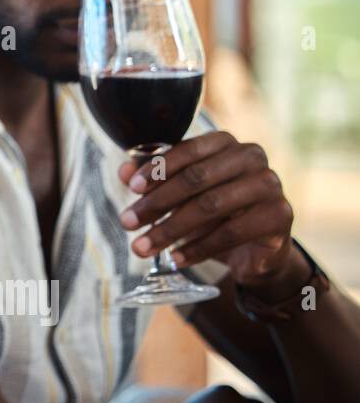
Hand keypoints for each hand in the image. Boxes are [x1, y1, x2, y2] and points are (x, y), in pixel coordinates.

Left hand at [117, 132, 296, 289]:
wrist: (256, 247)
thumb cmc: (214, 211)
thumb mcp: (180, 194)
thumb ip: (154, 179)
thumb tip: (123, 171)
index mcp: (226, 142)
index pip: (188, 150)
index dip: (157, 169)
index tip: (131, 188)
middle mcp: (251, 157)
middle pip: (196, 178)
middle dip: (157, 202)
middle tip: (127, 222)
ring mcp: (270, 185)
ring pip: (211, 206)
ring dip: (170, 229)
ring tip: (142, 247)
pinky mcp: (280, 215)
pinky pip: (231, 233)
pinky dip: (198, 248)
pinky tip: (175, 259)